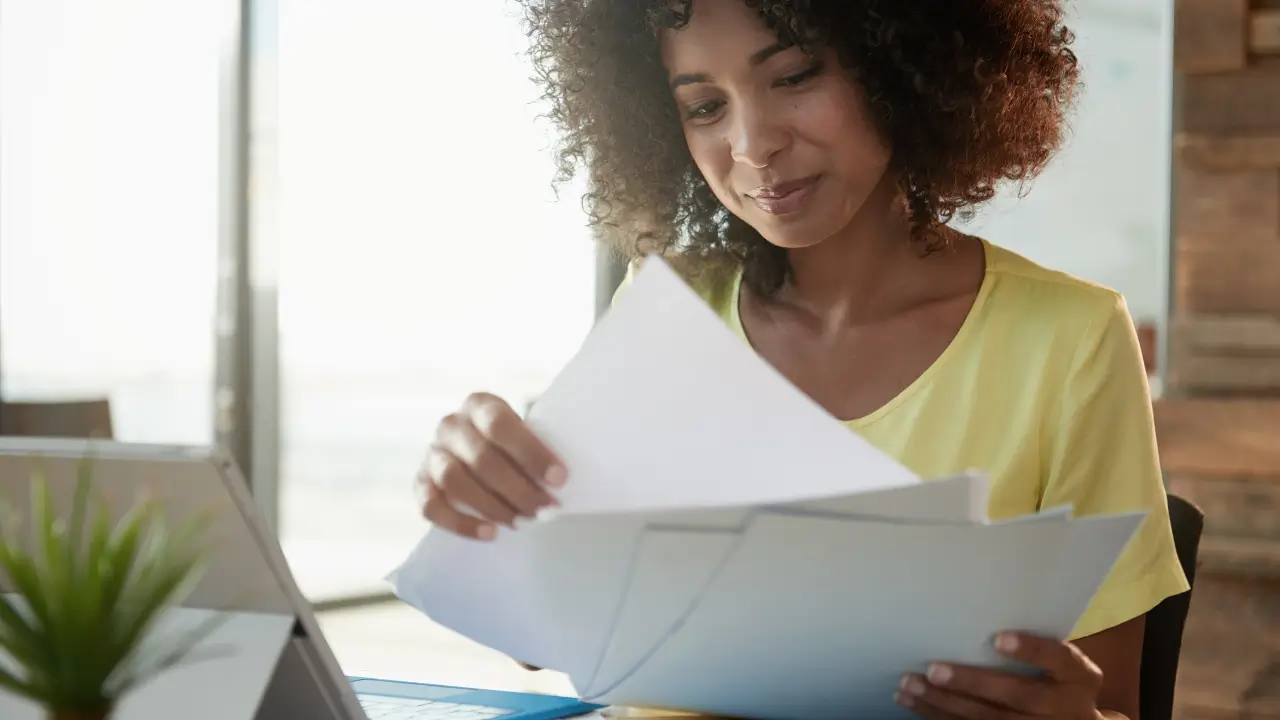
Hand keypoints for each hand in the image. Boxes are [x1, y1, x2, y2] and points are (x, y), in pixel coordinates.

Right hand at [418, 392, 566, 539]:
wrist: (478, 452)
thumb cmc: (511, 445)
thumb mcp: (524, 434)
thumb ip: (536, 450)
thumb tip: (556, 482)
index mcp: (479, 405)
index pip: (500, 425)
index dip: (531, 453)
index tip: (559, 479)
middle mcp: (451, 425)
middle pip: (480, 458)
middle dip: (518, 488)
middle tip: (545, 509)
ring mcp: (432, 454)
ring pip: (454, 481)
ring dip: (491, 505)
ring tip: (520, 521)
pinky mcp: (420, 483)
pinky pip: (432, 507)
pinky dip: (462, 524)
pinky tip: (490, 533)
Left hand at [896, 632, 1103, 719]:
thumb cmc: (1058, 676)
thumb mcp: (1063, 661)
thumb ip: (1035, 642)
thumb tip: (972, 605)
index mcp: (1079, 677)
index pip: (1059, 659)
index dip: (1031, 650)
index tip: (1000, 638)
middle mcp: (1064, 707)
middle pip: (1017, 696)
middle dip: (972, 683)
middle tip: (934, 669)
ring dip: (944, 704)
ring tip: (911, 685)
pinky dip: (939, 717)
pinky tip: (915, 703)